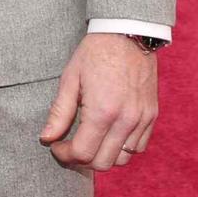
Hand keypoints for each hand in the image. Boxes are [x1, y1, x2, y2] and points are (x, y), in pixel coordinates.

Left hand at [39, 34, 157, 172]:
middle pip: (102, 163)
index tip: (55, 146)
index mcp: (102, 111)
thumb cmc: (94, 53)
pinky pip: (138, 147)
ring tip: (89, 141)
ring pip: (122, 160)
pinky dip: (122, 149)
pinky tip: (108, 135)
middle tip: (68, 146)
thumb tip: (46, 138)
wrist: (127, 34)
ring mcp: (141, 119)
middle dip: (81, 160)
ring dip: (102, 156)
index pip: (83, 153)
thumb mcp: (70, 79)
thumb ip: (59, 112)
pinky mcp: (151, 116)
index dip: (64, 155)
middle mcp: (125, 120)